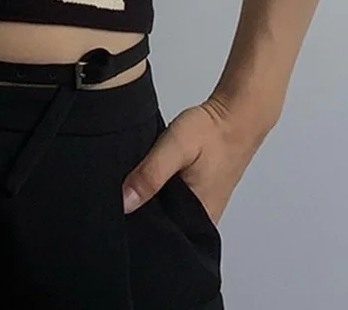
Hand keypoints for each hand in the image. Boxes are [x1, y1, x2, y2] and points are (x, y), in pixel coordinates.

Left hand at [121, 94, 275, 223]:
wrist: (235, 116)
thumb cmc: (211, 132)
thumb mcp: (175, 148)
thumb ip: (151, 174)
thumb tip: (125, 202)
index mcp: (199, 219)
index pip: (160, 238)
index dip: (137, 225)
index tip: (121, 207)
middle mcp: (202, 219)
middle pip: (162, 227)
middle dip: (142, 212)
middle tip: (131, 188)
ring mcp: (202, 208)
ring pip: (167, 213)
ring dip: (152, 200)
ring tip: (143, 181)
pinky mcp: (199, 195)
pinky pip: (173, 201)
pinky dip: (161, 191)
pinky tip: (156, 177)